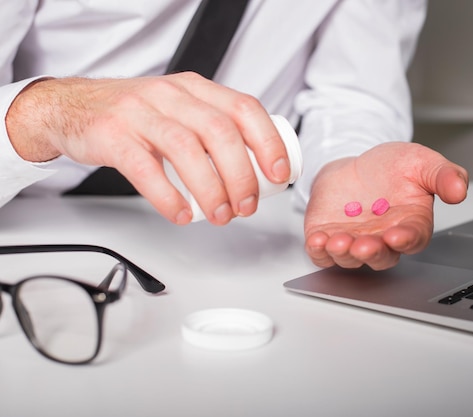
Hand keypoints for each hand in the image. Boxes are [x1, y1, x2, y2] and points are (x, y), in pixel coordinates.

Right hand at [5, 73, 290, 224]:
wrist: (71, 108)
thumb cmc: (136, 116)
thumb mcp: (179, 109)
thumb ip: (213, 129)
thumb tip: (257, 171)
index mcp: (195, 89)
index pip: (244, 108)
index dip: (268, 142)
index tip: (279, 174)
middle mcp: (171, 94)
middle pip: (220, 132)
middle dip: (241, 175)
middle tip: (246, 207)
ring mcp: (139, 111)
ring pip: (186, 149)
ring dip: (211, 189)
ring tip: (219, 216)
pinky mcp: (112, 134)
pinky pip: (144, 168)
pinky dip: (167, 195)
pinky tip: (180, 214)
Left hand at [304, 142, 467, 269]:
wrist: (354, 164)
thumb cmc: (390, 168)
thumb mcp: (421, 161)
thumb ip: (443, 175)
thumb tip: (460, 189)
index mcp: (410, 224)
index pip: (412, 239)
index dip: (405, 240)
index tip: (397, 235)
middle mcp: (382, 239)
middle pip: (380, 256)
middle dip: (372, 253)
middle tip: (364, 245)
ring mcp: (355, 241)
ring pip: (350, 259)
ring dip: (344, 254)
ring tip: (339, 242)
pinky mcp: (328, 239)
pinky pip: (323, 254)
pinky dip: (319, 252)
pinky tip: (317, 242)